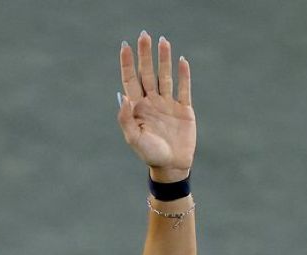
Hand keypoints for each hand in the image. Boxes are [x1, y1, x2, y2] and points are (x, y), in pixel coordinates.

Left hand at [117, 32, 195, 182]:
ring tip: (163, 40)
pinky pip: (184, 88)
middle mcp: (152, 101)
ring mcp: (168, 104)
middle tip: (144, 35)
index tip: (125, 46)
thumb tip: (123, 96)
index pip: (130, 79)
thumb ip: (125, 118)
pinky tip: (182, 61)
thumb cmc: (149, 154)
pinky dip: (184, 75)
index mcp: (137, 107)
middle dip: (145, 54)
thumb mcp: (133, 138)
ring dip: (164, 59)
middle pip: (147, 73)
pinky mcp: (184, 109)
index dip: (127, 62)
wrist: (171, 166)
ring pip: (165, 76)